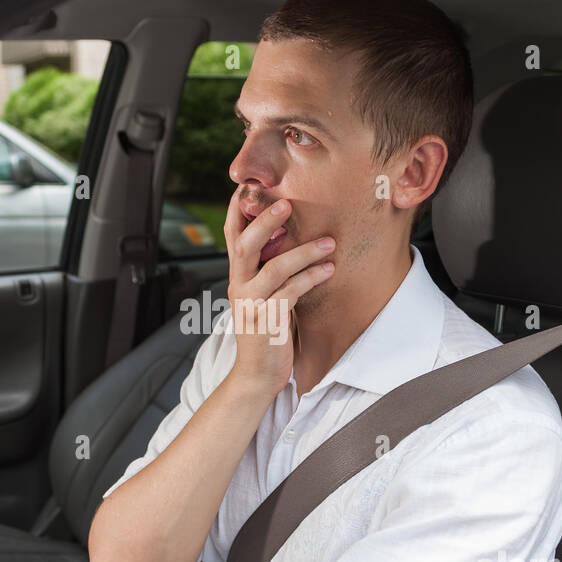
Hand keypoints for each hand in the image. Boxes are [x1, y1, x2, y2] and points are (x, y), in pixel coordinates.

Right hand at [222, 190, 335, 393]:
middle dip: (266, 221)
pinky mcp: (269, 321)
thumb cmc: (265, 331)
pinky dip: (312, 278)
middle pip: (245, 245)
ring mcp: (252, 304)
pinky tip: (329, 270)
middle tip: (287, 203)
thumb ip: (268, 270)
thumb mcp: (262, 295)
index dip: (239, 209)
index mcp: (237, 276)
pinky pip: (291, 292)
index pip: (232, 235)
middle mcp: (239, 286)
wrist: (256, 375)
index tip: (252, 186)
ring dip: (304, 252)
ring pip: (274, 268)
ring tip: (330, 242)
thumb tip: (286, 238)